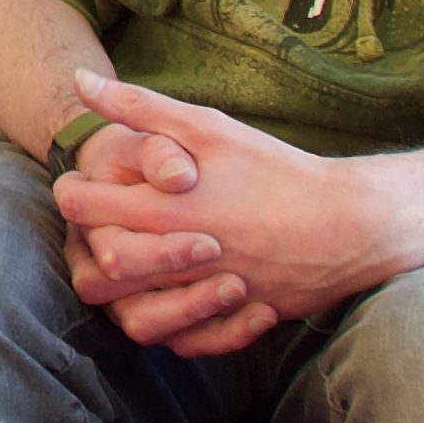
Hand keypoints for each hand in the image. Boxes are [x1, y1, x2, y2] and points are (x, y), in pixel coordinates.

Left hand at [51, 73, 405, 349]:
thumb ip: (141, 107)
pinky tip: (168, 297)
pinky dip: (169, 325)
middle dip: (88, 247)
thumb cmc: (276, 170)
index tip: (82, 186)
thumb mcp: (209, 128)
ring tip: (129, 263)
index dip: (72, 195)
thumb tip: (81, 79)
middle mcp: (182, 257)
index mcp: (168, 207)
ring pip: (134, 315)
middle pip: (100, 268)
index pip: (83, 209)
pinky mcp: (234, 321)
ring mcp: (208, 296)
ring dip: (123, 292)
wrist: (350, 223)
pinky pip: (184, 343)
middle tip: (102, 227)